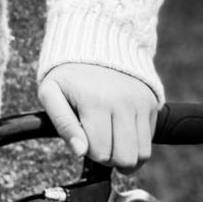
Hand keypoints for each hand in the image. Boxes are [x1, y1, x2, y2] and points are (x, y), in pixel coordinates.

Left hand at [37, 63, 157, 173]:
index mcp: (95, 102)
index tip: (83, 140)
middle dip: (109, 158)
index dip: (90, 153)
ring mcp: (140, 103)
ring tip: (110, 142)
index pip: (101, 152)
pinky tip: (121, 132)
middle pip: (125, 158)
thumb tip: (80, 151)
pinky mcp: (152, 102)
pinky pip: (150, 140)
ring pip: (142, 154)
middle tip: (98, 143)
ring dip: (125, 156)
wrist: (95, 43)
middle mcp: (123, 103)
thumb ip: (62, 124)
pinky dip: (136, 144)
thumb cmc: (68, 75)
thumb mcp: (50, 93)